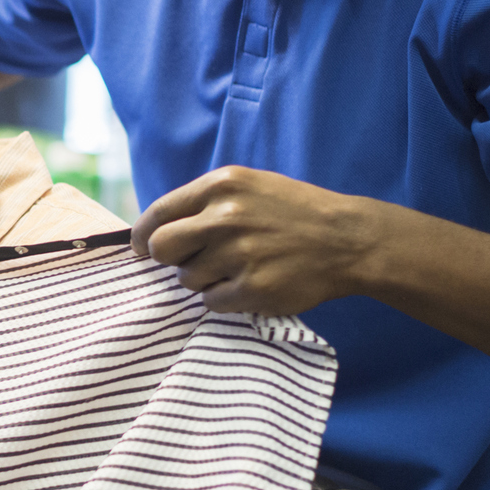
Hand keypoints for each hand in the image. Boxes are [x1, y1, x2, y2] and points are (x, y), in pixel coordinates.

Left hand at [131, 166, 377, 314]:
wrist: (347, 240)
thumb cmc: (292, 212)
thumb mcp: (248, 187)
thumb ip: (203, 202)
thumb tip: (154, 229)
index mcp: (221, 186)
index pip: (158, 214)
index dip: (142, 235)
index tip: (141, 246)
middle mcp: (226, 218)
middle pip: (161, 248)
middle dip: (169, 258)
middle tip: (188, 261)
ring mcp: (239, 255)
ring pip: (186, 279)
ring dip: (202, 280)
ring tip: (234, 269)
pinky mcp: (253, 289)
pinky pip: (211, 302)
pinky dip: (223, 298)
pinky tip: (247, 284)